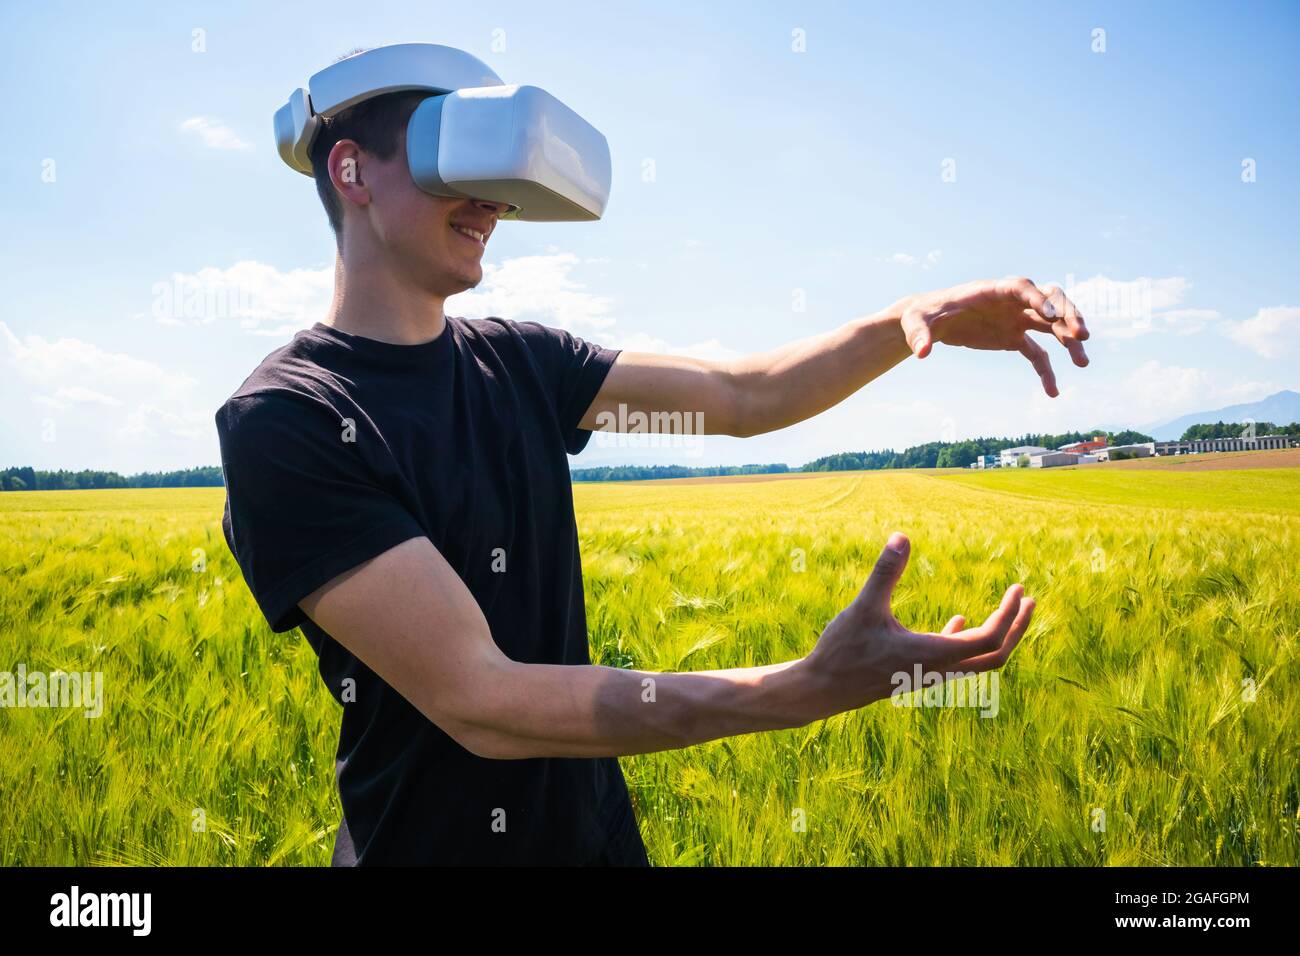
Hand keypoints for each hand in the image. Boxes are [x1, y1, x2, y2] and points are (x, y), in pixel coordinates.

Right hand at [800, 532, 1034, 717]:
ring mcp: (929, 675)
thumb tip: (901, 537)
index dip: (1008, 614)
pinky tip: (958, 620)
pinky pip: (955, 661)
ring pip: (978, 662)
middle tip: (1029, 600)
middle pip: (995, 656)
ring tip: (1009, 610)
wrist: (822, 690)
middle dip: (1016, 628)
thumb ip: (885, 572)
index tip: (1017, 588)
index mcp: (932, 654)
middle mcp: (938, 670)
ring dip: (997, 636)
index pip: (988, 639)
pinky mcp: (917, 674)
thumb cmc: (842, 650)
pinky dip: (966, 640)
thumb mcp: (863, 607)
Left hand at [899, 276, 1089, 396]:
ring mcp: (1015, 319)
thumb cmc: (921, 315)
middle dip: (1067, 315)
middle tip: (1080, 336)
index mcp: (990, 291)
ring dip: (1069, 341)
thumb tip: (922, 353)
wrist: (928, 324)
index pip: (1021, 287)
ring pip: (1051, 326)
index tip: (1050, 314)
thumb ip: (921, 334)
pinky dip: (1046, 371)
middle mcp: (1010, 302)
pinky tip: (1052, 392)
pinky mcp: (1014, 338)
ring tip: (1083, 362)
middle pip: (1048, 302)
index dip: (1037, 298)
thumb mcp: (916, 322)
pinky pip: (1037, 354)